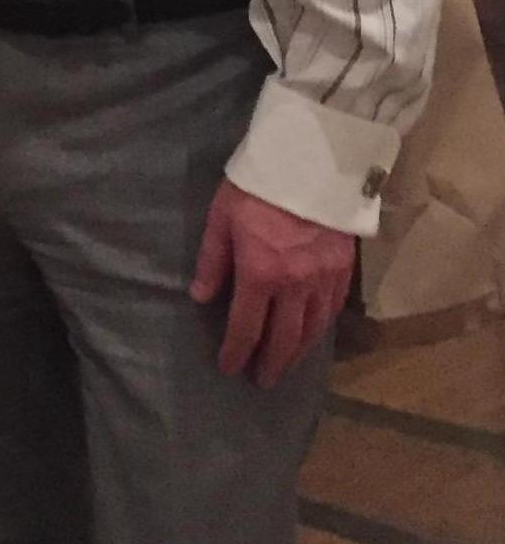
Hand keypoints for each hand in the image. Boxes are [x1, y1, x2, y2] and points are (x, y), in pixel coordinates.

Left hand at [189, 178, 353, 384]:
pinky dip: (321, 329)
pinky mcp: (344, 270)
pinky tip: (312, 334)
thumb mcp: (220, 218)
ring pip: (312, 330)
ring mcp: (324, 281)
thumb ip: (212, 261)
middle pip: (284, 339)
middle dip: (271, 363)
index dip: (236, 351)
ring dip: (298, 352)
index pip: (245, 326)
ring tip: (286, 365)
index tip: (229, 368)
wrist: (309, 163)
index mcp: (260, 274)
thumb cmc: (255, 187)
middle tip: (262, 380)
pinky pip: (332, 310)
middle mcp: (295, 286)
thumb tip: (200, 296)